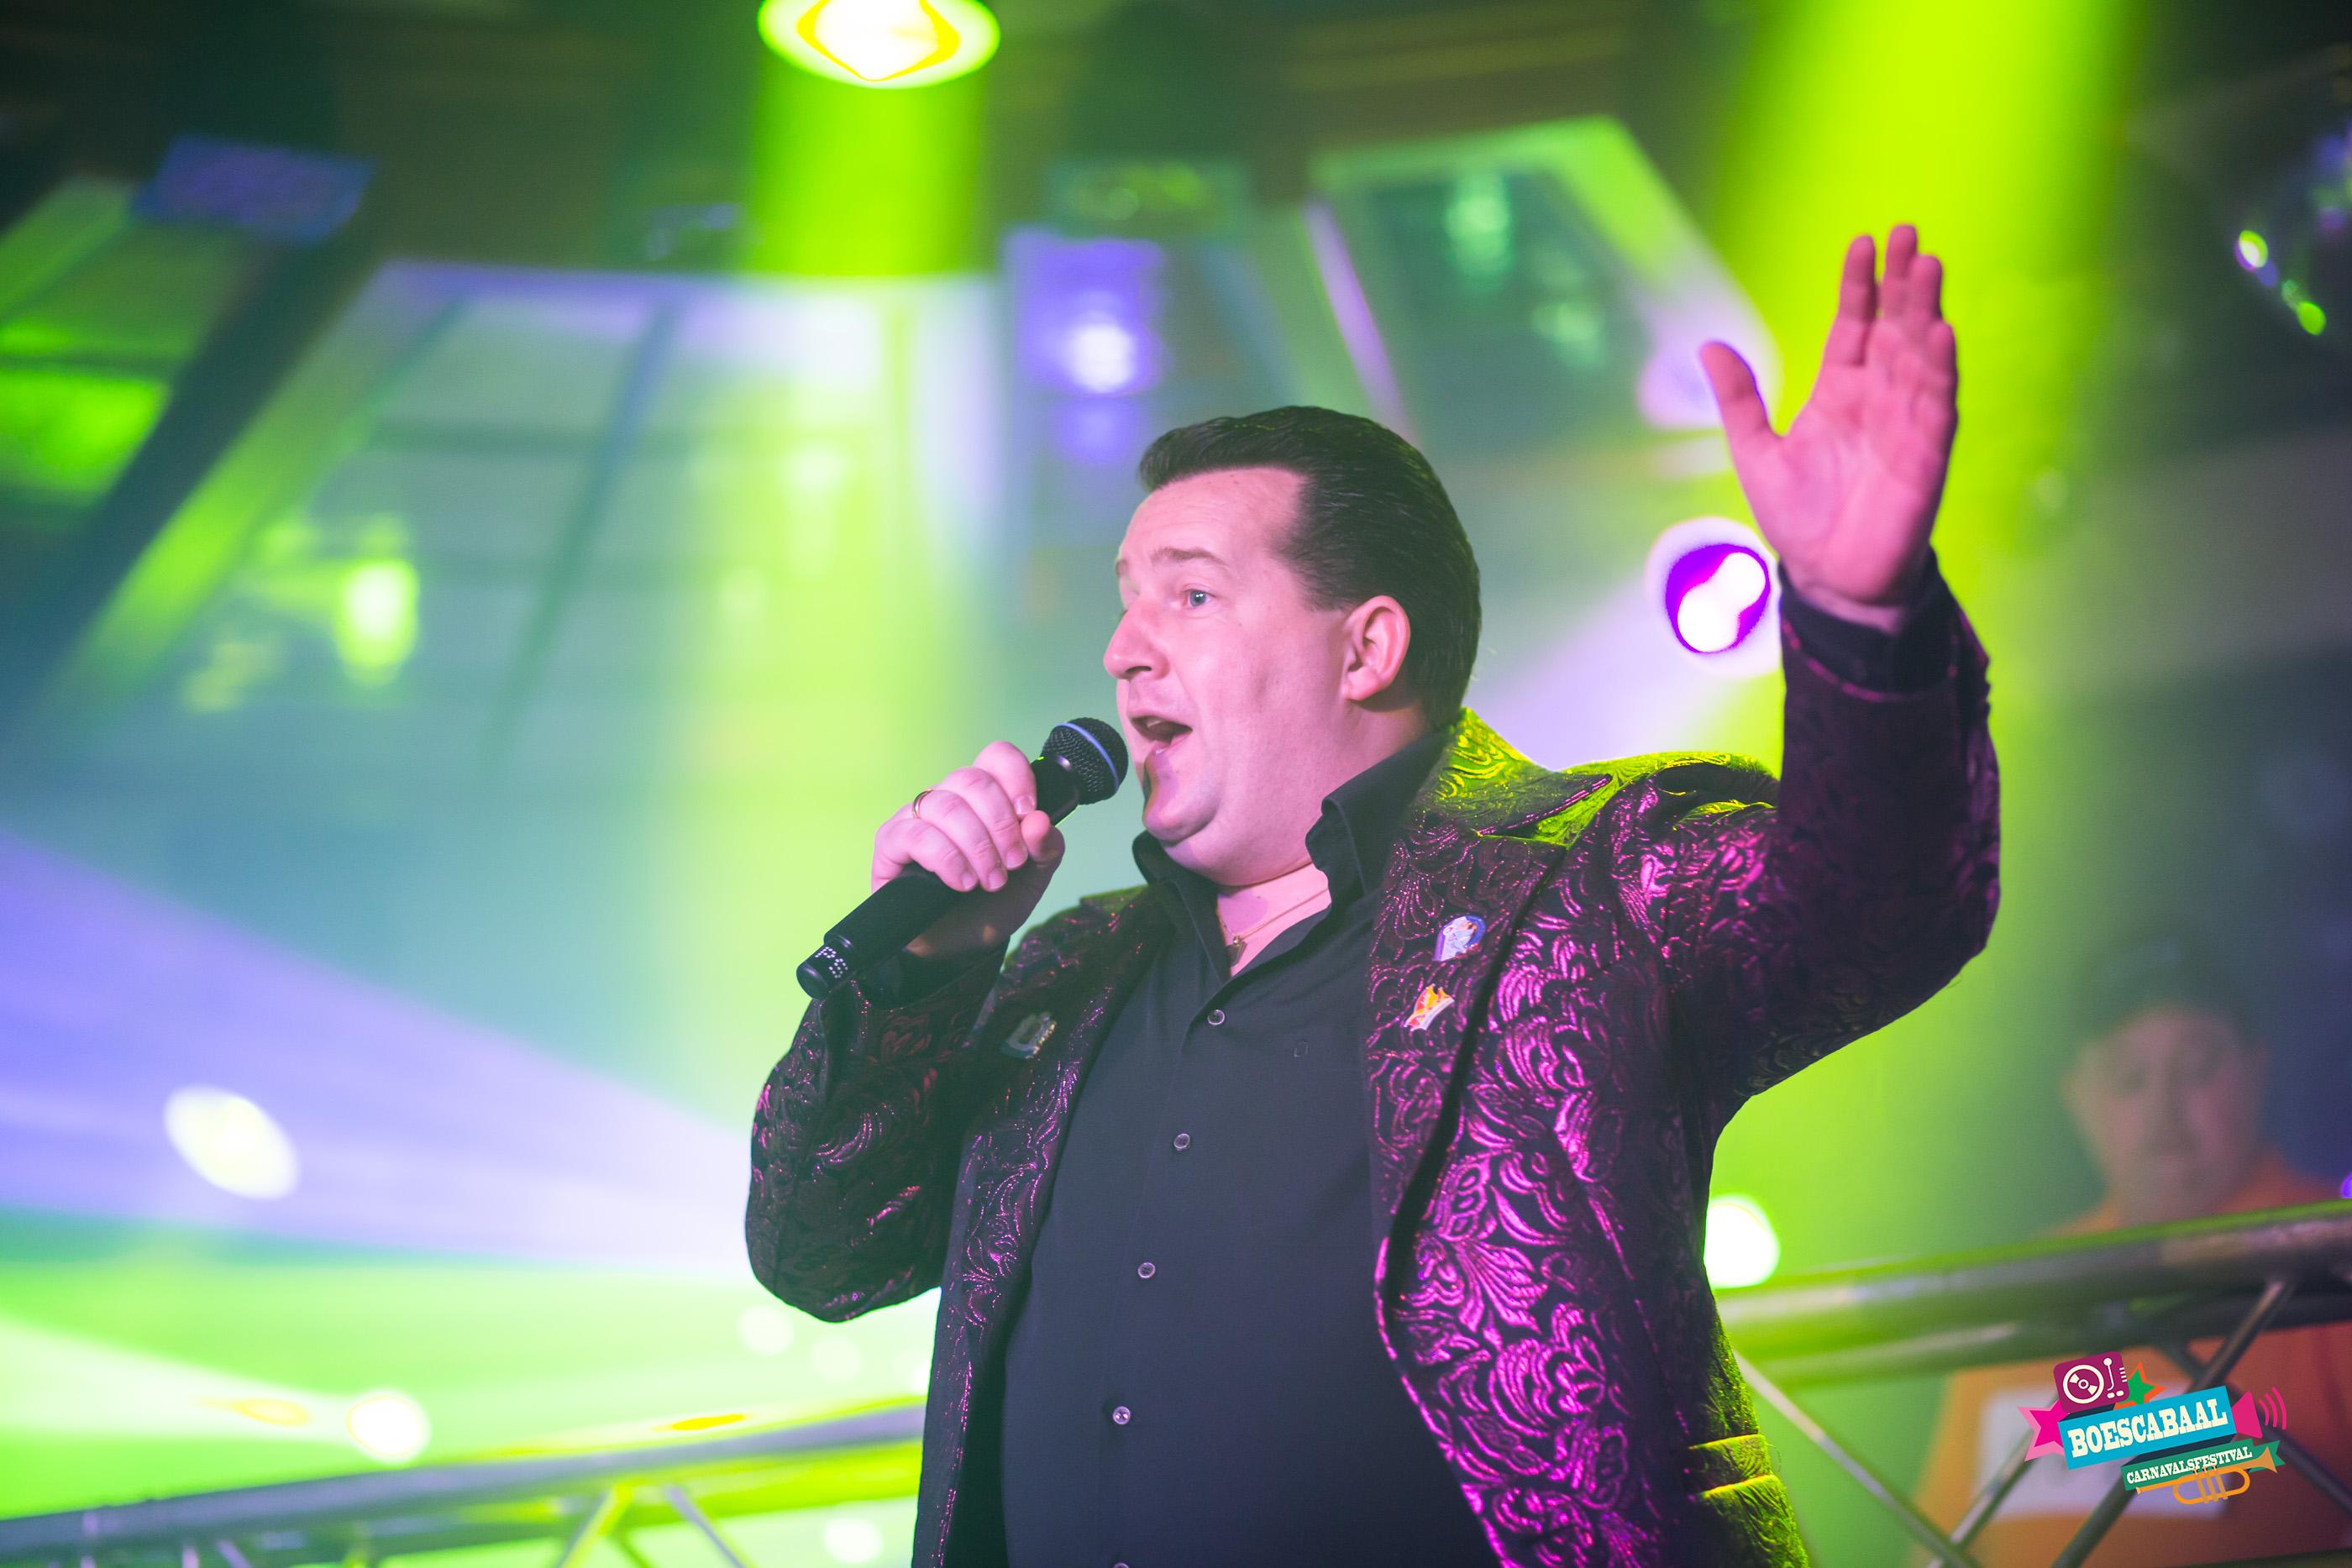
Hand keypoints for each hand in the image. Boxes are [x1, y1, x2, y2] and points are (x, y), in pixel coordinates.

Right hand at [876, 740, 1064, 958]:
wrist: (961, 946)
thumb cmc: (993, 903)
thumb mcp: (1033, 877)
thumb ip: (1045, 848)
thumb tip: (1040, 821)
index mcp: (983, 796)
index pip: (995, 756)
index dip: (1015, 775)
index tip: (1030, 812)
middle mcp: (947, 797)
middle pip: (972, 779)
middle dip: (1001, 823)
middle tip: (1014, 862)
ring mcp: (915, 817)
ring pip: (945, 805)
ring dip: (977, 845)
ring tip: (992, 880)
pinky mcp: (890, 843)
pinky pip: (916, 835)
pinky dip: (947, 859)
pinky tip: (962, 883)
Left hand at [1699, 225, 1957, 631]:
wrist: (1827, 581)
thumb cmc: (1798, 517)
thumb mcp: (1755, 452)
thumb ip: (1738, 400)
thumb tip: (1706, 347)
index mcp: (1838, 392)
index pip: (1854, 325)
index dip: (1860, 285)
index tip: (1864, 242)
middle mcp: (1878, 400)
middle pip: (1894, 328)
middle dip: (1902, 283)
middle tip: (1910, 233)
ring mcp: (1905, 425)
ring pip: (1920, 357)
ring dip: (1926, 312)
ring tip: (1930, 265)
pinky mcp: (1925, 458)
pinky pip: (1937, 408)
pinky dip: (1940, 372)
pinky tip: (1943, 333)